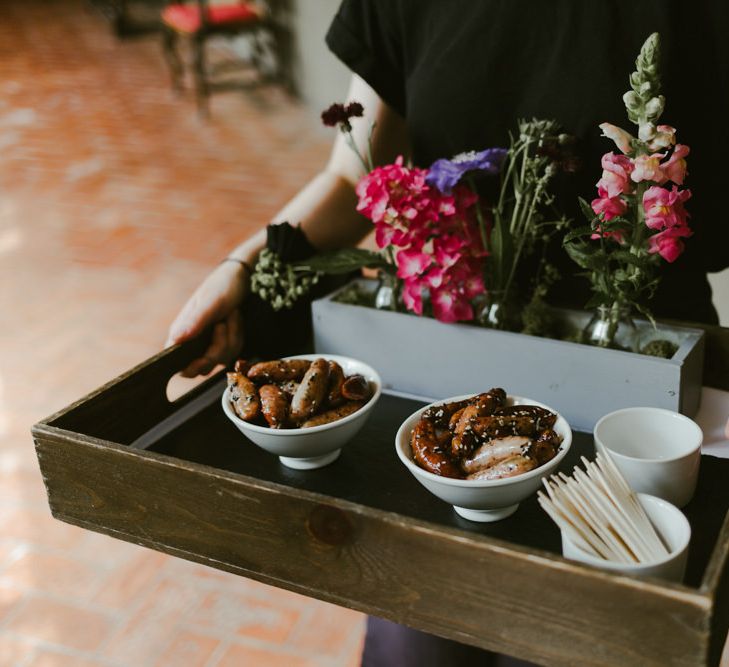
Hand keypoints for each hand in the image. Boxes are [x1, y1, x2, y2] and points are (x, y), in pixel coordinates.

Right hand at [166, 261, 248, 376]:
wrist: (241, 278)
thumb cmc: (223, 286)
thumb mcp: (212, 301)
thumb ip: (196, 320)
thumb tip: (176, 339)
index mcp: (182, 331)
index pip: (176, 362)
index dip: (190, 367)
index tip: (206, 357)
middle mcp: (192, 340)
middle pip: (202, 366)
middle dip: (219, 349)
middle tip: (223, 324)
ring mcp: (208, 343)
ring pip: (221, 359)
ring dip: (232, 336)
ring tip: (231, 315)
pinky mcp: (223, 342)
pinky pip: (233, 351)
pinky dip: (238, 335)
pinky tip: (235, 320)